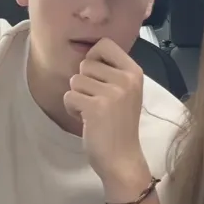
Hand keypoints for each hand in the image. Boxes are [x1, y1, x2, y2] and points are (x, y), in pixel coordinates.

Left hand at [63, 38, 146, 189]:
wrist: (122, 159)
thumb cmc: (120, 125)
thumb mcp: (126, 92)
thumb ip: (112, 71)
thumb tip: (87, 53)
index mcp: (134, 72)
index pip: (104, 44)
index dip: (93, 57)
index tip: (97, 76)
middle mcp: (126, 79)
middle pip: (86, 63)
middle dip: (84, 83)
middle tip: (97, 102)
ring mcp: (112, 93)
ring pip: (75, 80)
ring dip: (78, 97)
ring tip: (93, 112)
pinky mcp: (96, 108)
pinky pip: (69, 96)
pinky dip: (72, 109)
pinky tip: (86, 120)